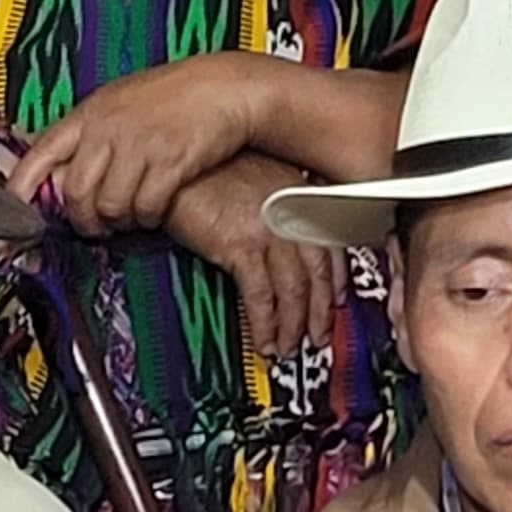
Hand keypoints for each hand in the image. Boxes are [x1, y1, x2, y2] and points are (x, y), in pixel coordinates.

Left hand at [8, 53, 272, 234]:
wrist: (226, 87)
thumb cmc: (176, 94)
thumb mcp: (122, 101)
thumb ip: (92, 131)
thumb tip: (60, 167)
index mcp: (92, 112)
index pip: (42, 152)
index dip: (22, 187)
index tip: (14, 214)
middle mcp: (110, 128)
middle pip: (75, 191)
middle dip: (82, 218)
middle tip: (95, 225)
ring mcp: (139, 145)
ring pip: (109, 206)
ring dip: (118, 220)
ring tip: (130, 214)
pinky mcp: (170, 162)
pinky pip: (146, 208)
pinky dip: (148, 218)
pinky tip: (155, 210)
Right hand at [164, 157, 345, 356]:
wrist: (176, 163)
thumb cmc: (207, 167)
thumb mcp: (255, 177)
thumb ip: (276, 205)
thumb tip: (282, 238)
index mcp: (297, 193)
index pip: (331, 243)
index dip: (335, 279)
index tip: (334, 301)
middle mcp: (290, 210)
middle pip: (319, 271)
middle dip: (321, 311)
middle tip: (319, 337)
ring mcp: (268, 229)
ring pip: (294, 289)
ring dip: (294, 325)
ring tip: (289, 347)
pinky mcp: (240, 246)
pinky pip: (261, 296)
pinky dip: (265, 324)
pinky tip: (263, 339)